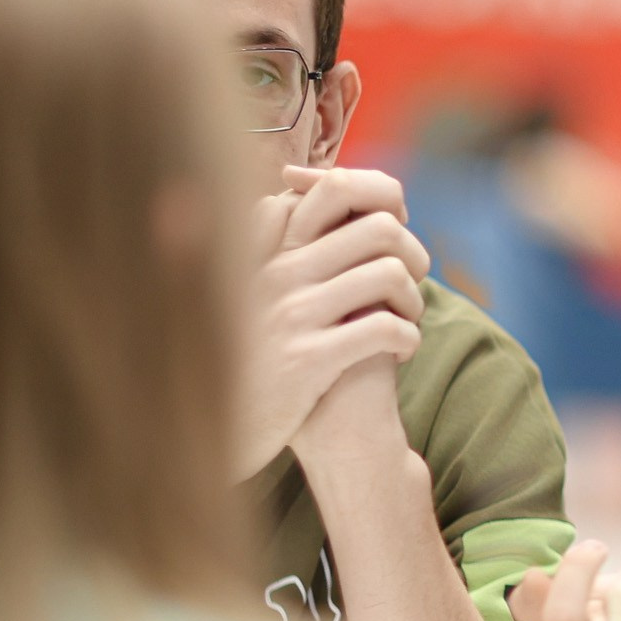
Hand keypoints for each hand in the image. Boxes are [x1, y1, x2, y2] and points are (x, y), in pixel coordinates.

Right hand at [229, 168, 430, 477]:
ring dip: (414, 299)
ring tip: (406, 320)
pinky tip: (400, 352)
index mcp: (266, 246)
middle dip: (412, 254)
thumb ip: (278, 243)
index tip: (388, 237)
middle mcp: (277, 271)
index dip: (380, 204)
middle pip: (380, 226)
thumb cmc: (243, 355)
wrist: (206, 432)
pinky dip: (408, 337)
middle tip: (411, 284)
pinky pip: (385, 328)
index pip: (335, 187)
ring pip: (390, 274)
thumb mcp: (250, 290)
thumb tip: (301, 196)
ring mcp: (291, 315)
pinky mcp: (307, 360)